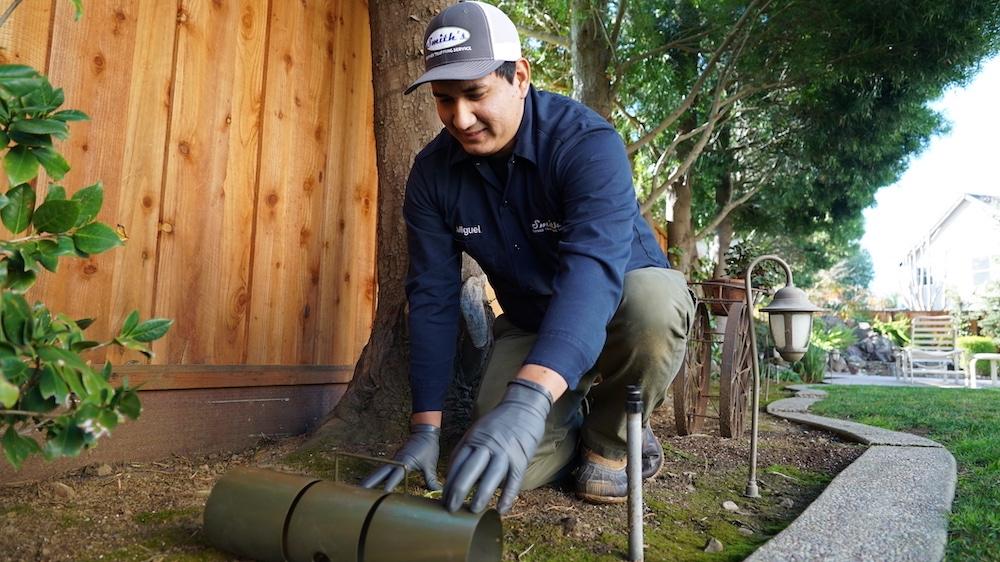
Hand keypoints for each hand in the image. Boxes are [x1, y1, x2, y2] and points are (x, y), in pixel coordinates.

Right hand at [360, 424, 441, 491]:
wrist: (424, 431)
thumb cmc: (428, 447)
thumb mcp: (430, 464)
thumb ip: (431, 478)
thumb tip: (437, 491)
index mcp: (404, 462)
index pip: (394, 477)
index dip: (388, 486)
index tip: (382, 495)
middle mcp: (395, 461)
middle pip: (379, 473)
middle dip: (369, 482)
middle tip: (357, 491)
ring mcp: (393, 460)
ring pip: (378, 471)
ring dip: (369, 479)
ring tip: (358, 489)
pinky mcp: (393, 460)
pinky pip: (382, 469)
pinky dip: (375, 476)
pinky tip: (370, 483)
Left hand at [443, 379, 552, 513]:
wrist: (524, 405)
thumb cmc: (498, 421)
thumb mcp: (477, 430)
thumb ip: (467, 450)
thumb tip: (455, 474)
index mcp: (474, 439)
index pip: (457, 463)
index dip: (449, 482)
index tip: (443, 497)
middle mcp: (488, 446)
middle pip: (470, 471)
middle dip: (458, 492)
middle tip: (450, 509)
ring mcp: (505, 453)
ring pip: (490, 478)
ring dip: (480, 496)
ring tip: (473, 511)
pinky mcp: (521, 459)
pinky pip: (513, 481)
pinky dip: (507, 496)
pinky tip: (500, 509)